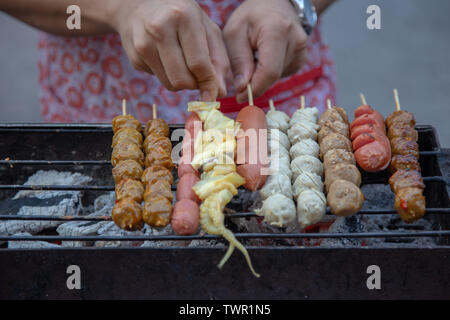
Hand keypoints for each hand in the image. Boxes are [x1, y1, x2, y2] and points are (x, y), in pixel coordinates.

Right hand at [110, 0, 229, 99]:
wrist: (140, 5)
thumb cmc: (183, 18)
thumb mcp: (207, 29)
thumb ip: (218, 60)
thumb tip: (219, 93)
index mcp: (183, 17)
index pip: (198, 63)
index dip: (208, 84)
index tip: (212, 96)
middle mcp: (159, 29)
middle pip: (182, 79)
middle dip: (194, 84)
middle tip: (198, 74)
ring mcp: (143, 43)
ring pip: (170, 84)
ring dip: (181, 81)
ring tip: (182, 62)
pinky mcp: (134, 56)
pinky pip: (158, 79)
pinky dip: (166, 74)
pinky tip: (164, 56)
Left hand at [223, 0, 307, 101]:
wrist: (275, 4)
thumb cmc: (251, 17)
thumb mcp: (235, 33)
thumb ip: (238, 61)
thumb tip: (242, 88)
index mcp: (276, 31)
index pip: (269, 71)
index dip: (254, 88)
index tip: (239, 96)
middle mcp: (295, 41)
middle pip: (273, 76)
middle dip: (255, 83)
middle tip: (241, 77)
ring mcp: (301, 50)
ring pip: (277, 77)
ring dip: (261, 76)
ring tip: (254, 58)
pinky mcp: (301, 58)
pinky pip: (282, 74)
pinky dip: (270, 72)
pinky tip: (265, 58)